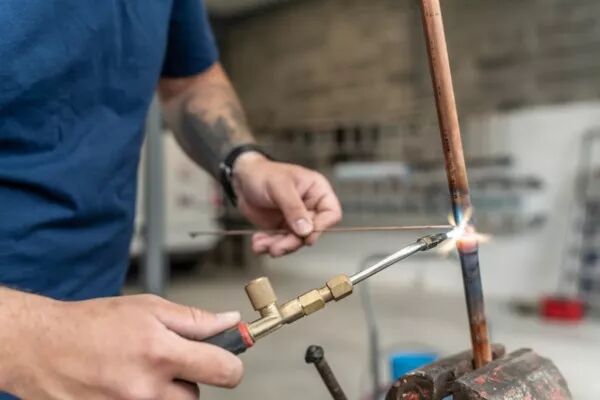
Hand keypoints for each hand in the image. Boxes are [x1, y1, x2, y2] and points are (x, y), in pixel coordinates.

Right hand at [1, 290, 242, 399]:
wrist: (43, 347)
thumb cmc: (93, 323)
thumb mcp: (148, 308)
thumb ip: (194, 320)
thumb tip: (230, 322)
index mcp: (161, 353)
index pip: (225, 371)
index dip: (232, 364)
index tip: (228, 358)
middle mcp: (147, 389)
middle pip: (195, 397)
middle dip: (189, 380)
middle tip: (168, 362)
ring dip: (166, 394)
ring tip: (141, 372)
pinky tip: (126, 384)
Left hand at [232, 152, 341, 256]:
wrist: (241, 179)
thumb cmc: (262, 174)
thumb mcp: (279, 187)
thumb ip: (293, 208)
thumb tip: (306, 230)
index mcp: (317, 191)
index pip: (331, 213)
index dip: (321, 226)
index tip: (305, 235)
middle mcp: (310, 207)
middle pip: (312, 232)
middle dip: (293, 242)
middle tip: (277, 247)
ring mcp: (296, 219)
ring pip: (296, 241)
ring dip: (279, 246)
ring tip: (262, 245)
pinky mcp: (282, 228)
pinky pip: (280, 243)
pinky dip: (268, 245)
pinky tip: (258, 242)